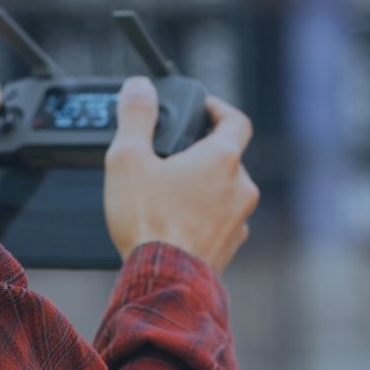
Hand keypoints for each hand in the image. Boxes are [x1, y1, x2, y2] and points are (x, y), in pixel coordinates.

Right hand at [104, 77, 258, 273]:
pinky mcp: (229, 247)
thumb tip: (139, 87)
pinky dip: (203, 216)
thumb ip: (136, 117)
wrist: (163, 283)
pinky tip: (175, 223)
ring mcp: (238, 220)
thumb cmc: (149, 223)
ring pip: (225, 191)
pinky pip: (221, 220)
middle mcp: (240, 187)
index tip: (203, 109)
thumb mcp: (129, 159)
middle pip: (228, 157)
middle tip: (173, 155)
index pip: (235, 119)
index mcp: (223, 159)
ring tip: (170, 193)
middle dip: (202, 152)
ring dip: (203, 186)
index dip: (219, 109)